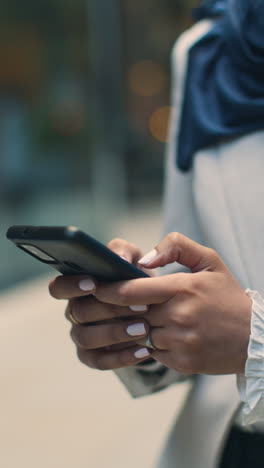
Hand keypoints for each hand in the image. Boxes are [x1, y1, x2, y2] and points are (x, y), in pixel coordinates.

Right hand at [49, 239, 152, 369]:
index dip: (72, 286)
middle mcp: (73, 311)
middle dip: (110, 309)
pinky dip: (122, 357)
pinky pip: (99, 361)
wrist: (150, 308)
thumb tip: (119, 258)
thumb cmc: (134, 277)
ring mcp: (81, 334)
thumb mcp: (132, 258)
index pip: (58, 287)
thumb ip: (123, 251)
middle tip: (140, 307)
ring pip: (86, 338)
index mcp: (75, 286)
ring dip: (116, 333)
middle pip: (78, 312)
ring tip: (144, 329)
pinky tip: (145, 350)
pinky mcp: (92, 356)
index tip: (94, 283)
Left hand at [94, 233, 251, 374]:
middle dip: (117, 309)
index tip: (95, 287)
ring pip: (139, 334)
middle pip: (130, 314)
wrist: (253, 337)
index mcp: (182, 288)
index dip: (108, 290)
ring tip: (138, 318)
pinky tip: (161, 334)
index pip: (131, 291)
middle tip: (103, 303)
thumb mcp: (209, 260)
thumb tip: (145, 259)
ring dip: (135, 327)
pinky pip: (153, 352)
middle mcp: (179, 316)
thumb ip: (176, 246)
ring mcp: (180, 342)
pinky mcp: (182, 362)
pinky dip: (151, 343)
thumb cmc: (227, 295)